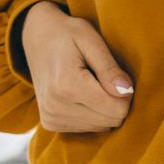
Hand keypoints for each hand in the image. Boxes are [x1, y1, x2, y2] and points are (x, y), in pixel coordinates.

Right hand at [19, 1, 133, 132]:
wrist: (36, 38)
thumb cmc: (67, 35)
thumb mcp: (91, 40)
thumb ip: (109, 68)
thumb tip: (127, 91)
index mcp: (67, 84)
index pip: (117, 109)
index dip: (125, 92)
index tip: (117, 75)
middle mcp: (55, 106)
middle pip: (111, 120)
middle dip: (115, 101)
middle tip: (104, 78)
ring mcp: (51, 117)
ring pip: (102, 126)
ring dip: (103, 108)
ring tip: (90, 84)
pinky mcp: (50, 124)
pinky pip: (88, 128)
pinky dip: (91, 113)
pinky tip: (81, 95)